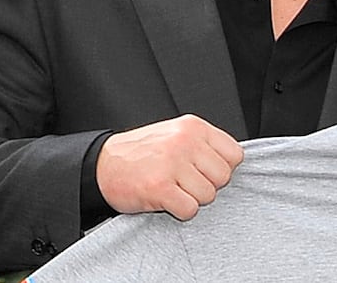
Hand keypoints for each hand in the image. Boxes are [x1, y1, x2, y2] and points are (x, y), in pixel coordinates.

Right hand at [96, 114, 242, 219]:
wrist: (102, 164)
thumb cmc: (140, 153)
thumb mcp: (174, 135)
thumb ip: (203, 145)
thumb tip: (232, 164)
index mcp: (192, 126)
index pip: (234, 154)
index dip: (221, 168)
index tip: (202, 170)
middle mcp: (184, 141)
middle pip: (223, 177)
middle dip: (206, 185)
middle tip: (183, 181)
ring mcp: (172, 163)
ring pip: (208, 195)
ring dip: (191, 198)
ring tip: (171, 187)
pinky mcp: (160, 187)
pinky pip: (190, 210)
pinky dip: (178, 210)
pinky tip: (164, 198)